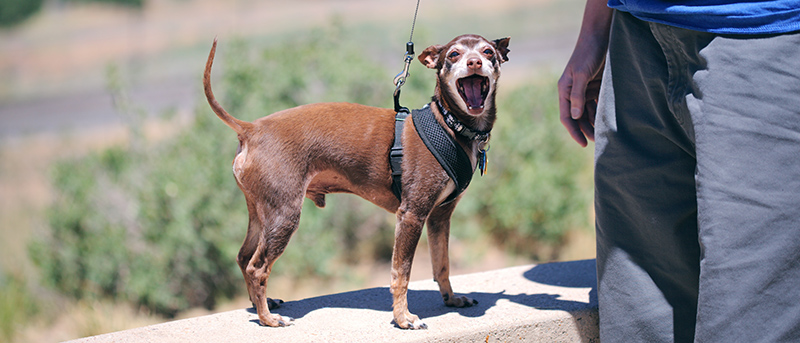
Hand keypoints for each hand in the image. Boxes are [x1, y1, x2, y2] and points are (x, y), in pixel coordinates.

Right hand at [557, 0, 612, 146]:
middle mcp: (573, 92)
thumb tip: (575, 117)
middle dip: (586, 129)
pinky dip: (602, 112)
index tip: (584, 144)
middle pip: (578, 117)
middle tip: (599, 141)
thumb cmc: (588, 53)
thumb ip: (577, 95)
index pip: (566, 116)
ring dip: (595, 122)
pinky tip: (609, 120)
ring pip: (589, 112)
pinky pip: (598, 104)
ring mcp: (585, 89)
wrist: (600, 35)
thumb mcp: (581, 74)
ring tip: (605, 134)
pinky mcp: (596, 86)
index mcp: (564, 90)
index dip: (574, 131)